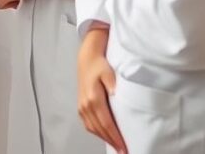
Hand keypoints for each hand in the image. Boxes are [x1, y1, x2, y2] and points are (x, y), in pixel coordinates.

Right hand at [78, 29, 125, 152]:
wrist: (87, 59)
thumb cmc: (99, 65)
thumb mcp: (109, 73)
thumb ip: (112, 85)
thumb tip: (116, 95)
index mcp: (93, 98)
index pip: (106, 123)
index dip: (115, 137)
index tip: (124, 147)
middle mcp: (85, 104)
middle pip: (100, 129)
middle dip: (111, 141)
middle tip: (123, 151)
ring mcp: (81, 106)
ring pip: (93, 128)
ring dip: (104, 138)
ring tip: (116, 146)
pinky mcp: (81, 106)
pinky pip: (88, 124)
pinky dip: (97, 132)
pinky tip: (105, 135)